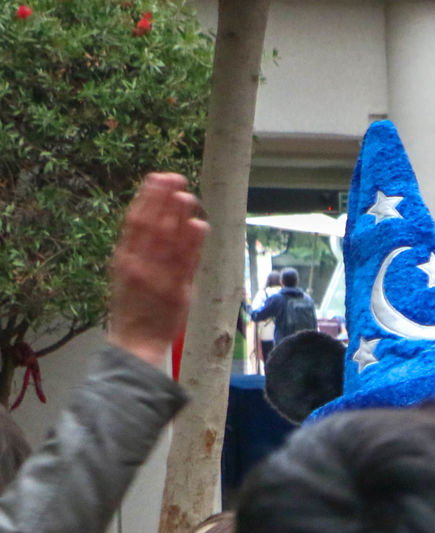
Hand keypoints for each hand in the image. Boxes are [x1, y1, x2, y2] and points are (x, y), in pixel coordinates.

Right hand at [108, 173, 207, 368]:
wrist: (136, 342)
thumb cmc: (134, 306)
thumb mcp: (128, 272)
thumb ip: (140, 248)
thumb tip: (155, 220)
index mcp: (124, 258)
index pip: (135, 220)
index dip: (147, 197)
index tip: (157, 178)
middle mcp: (139, 264)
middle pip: (152, 225)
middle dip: (163, 200)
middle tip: (176, 178)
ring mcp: (158, 278)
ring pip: (169, 241)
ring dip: (178, 216)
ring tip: (188, 196)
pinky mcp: (177, 292)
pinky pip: (186, 264)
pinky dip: (193, 244)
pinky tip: (199, 225)